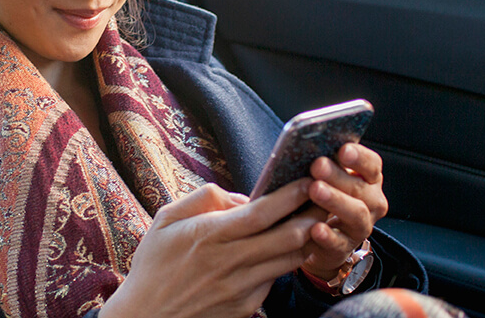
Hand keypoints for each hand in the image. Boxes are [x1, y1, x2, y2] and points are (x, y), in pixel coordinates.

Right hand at [101, 180, 319, 317]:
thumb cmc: (154, 265)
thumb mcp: (166, 220)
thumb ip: (204, 199)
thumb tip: (240, 196)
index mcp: (210, 236)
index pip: (261, 212)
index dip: (289, 195)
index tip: (308, 179)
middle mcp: (230, 262)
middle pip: (287, 237)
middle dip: (313, 215)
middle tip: (330, 197)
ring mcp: (241, 288)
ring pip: (290, 260)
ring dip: (309, 239)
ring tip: (321, 220)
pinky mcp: (246, 306)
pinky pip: (275, 279)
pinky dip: (288, 261)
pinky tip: (294, 248)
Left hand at [299, 143, 387, 281]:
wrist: (321, 240)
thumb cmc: (321, 199)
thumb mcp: (326, 179)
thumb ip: (324, 164)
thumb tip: (305, 146)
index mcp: (368, 179)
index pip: (371, 164)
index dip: (359, 157)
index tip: (343, 149)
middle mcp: (370, 202)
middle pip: (360, 187)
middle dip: (338, 176)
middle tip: (317, 165)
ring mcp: (360, 227)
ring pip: (356, 213)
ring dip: (335, 200)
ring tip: (315, 190)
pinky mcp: (344, 249)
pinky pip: (338, 243)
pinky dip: (327, 236)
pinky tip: (315, 228)